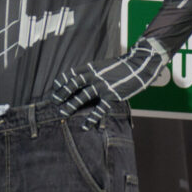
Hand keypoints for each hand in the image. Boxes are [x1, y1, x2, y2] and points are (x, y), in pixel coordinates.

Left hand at [52, 37, 168, 128]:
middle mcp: (94, 75)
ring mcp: (102, 85)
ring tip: (63, 113)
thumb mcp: (102, 66)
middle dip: (62, 94)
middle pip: (73, 84)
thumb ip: (91, 72)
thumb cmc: (119, 67)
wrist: (138, 66)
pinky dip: (91, 118)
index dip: (61, 81)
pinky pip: (99, 109)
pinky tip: (85, 126)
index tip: (54, 88)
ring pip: (83, 96)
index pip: (71, 74)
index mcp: (91, 67)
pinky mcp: (111, 95)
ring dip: (72, 105)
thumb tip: (80, 80)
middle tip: (54, 102)